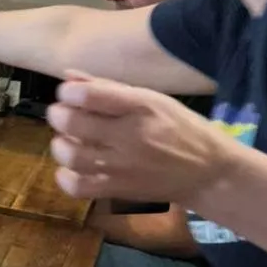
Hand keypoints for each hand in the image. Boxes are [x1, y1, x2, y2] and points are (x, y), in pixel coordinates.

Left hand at [47, 71, 230, 202]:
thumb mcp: (152, 99)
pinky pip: (79, 187)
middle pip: (73, 123)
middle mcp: (130, 136)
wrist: (209, 172)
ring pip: (71, 156)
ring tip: (67, 139)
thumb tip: (68, 76)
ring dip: (60, 144)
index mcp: (141, 107)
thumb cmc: (180, 128)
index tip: (68, 93)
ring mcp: (124, 166)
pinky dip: (65, 178)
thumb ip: (107, 88)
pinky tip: (70, 168)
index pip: (89, 95)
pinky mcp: (120, 190)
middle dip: (58, 114)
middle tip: (62, 114)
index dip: (68, 92)